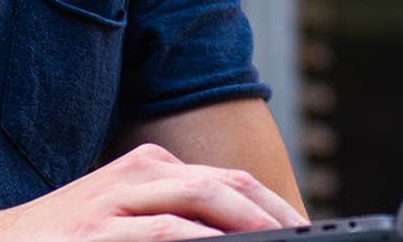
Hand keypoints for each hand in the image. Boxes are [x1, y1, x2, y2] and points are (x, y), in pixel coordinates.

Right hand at [0, 142, 308, 241]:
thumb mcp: (118, 221)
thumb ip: (169, 221)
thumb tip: (227, 238)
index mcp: (146, 168)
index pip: (226, 179)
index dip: (271, 203)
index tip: (304, 229)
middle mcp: (136, 174)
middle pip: (224, 183)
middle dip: (273, 211)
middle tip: (307, 234)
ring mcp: (113, 201)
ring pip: (200, 198)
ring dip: (247, 221)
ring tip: (281, 240)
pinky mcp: (95, 230)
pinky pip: (161, 231)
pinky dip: (199, 240)